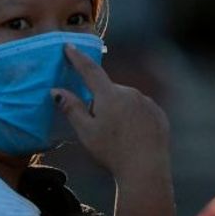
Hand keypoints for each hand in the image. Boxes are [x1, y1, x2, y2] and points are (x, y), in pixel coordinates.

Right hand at [53, 45, 169, 178]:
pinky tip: (130, 137)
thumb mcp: (85, 131)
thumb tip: (56, 91)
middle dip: (99, 101)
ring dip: (116, 110)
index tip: (69, 46)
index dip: (77, 58)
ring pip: (124, 100)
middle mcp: (130, 93)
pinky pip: (140, 109)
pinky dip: (132, 117)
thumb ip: (71, 108)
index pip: (90, 70)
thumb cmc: (110, 151)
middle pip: (108, 90)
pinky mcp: (158, 114)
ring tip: (115, 136)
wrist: (145, 168)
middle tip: (96, 126)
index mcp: (109, 95)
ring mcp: (147, 102)